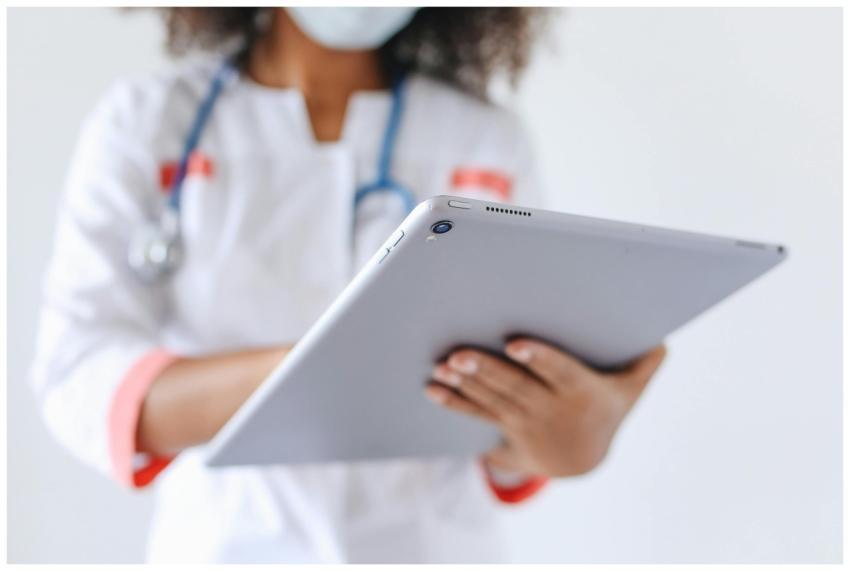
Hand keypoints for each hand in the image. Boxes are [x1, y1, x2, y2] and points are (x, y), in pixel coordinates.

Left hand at [425, 339, 665, 477]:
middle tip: (459, 355)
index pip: (560, 372)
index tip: (516, 344)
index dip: (539, 359)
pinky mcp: (505, 429)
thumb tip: (663, 339)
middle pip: (516, 387)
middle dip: (486, 371)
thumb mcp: (630, 392)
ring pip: (493, 400)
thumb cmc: (606, 411)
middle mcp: (551, 410)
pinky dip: (454, 402)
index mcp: (582, 393)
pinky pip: (477, 415)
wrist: (581, 463)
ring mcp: (525, 422)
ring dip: (465, 385)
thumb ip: (644, 365)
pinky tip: (432, 388)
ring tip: (443, 367)